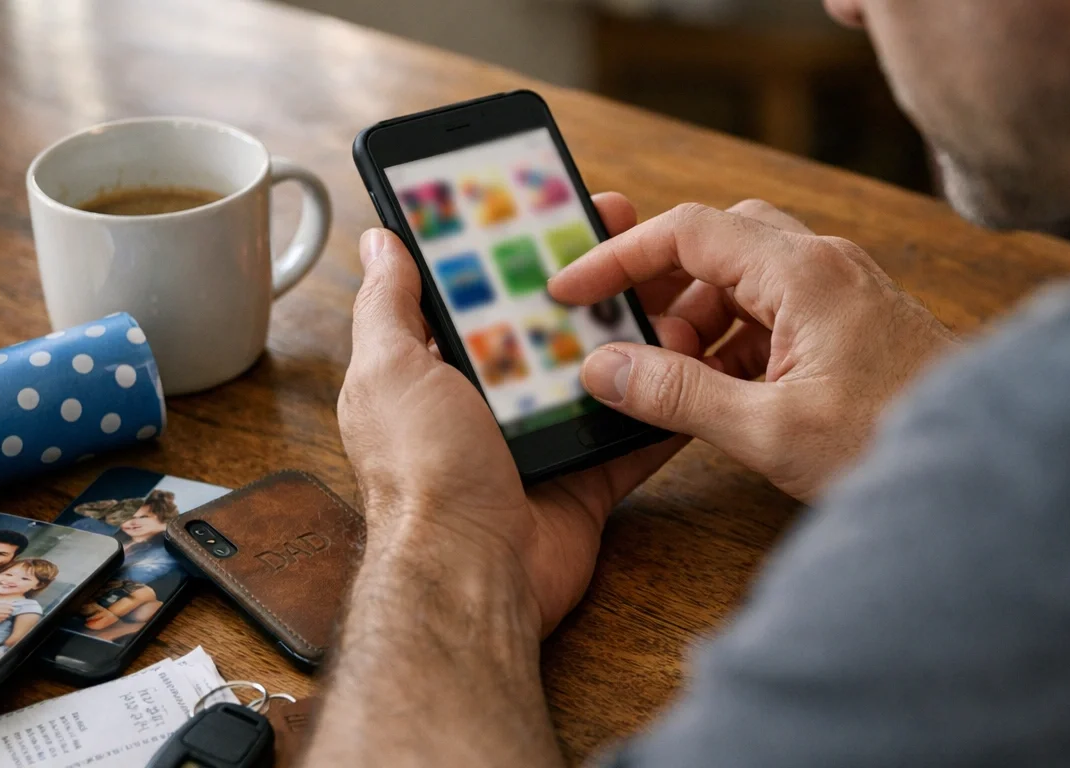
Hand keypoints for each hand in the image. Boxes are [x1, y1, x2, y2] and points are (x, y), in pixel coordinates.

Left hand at [338, 193, 700, 634]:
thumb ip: (388, 306)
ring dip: (635, 333)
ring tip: (674, 287)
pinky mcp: (586, 477)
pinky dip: (662, 406)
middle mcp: (490, 402)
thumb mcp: (390, 371)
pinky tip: (692, 363)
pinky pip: (633, 433)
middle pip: (549, 324)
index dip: (515, 246)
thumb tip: (378, 240)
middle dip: (589, 280)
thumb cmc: (422, 474)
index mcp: (438, 370)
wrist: (473, 571)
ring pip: (599, 371)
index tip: (551, 205)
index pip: (481, 292)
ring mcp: (542, 439)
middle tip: (631, 233)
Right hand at [549, 200, 956, 499]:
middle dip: (661, 286)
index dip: (619, 255)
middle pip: (717, 244)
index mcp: (803, 273)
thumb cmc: (892, 443)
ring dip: (699, 319)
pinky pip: (775, 311)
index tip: (573, 289)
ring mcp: (843, 291)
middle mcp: (825, 265)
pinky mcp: (852, 323)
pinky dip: (735, 340)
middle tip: (622, 335)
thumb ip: (678, 394)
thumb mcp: (769, 429)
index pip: (688, 231)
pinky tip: (718, 390)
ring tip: (671, 377)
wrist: (987, 472)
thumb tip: (605, 369)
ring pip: (745, 278)